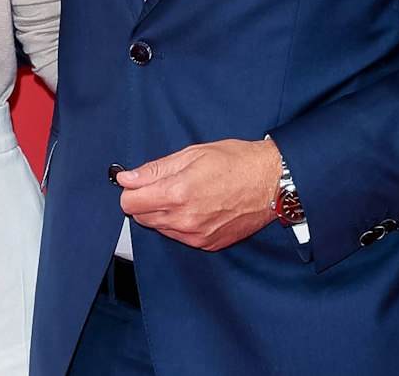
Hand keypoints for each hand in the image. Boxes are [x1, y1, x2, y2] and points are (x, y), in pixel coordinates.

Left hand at [117, 138, 283, 251]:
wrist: (271, 183)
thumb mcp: (192, 154)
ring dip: (163, 213)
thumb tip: (127, 178)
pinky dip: (181, 223)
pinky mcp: (208, 244)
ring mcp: (197, 236)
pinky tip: (198, 207)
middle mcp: (185, 220)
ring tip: (186, 194)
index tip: (137, 183)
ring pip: (160, 228)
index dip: (131, 190)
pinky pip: (180, 237)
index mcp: (177, 193)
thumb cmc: (237, 162)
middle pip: (142, 217)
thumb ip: (155, 169)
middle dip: (146, 201)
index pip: (130, 203)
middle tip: (165, 185)